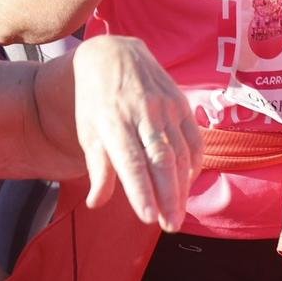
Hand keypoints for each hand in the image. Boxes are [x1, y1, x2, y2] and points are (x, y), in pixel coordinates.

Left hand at [69, 35, 199, 229]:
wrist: (112, 54)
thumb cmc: (95, 102)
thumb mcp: (87, 131)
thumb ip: (97, 168)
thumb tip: (96, 203)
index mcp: (113, 120)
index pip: (131, 162)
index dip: (141, 191)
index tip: (149, 218)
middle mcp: (142, 112)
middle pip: (161, 160)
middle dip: (168, 197)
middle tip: (170, 226)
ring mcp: (165, 105)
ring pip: (181, 153)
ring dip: (182, 188)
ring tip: (177, 214)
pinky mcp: (181, 102)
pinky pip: (193, 139)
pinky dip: (193, 165)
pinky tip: (187, 184)